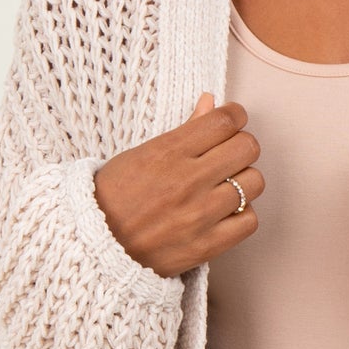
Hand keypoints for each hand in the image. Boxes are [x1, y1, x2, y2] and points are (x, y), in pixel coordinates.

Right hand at [93, 92, 264, 276]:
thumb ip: (184, 129)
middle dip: (241, 146)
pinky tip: (224, 213)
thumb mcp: (140, 154)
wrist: (93, 247)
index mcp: (168, 152)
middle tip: (228, 154)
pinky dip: (241, 215)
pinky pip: (249, 221)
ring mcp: (199, 215)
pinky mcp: (206, 246)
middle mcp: (188, 181)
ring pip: (254, 183)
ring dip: (244, 180)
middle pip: (247, 148)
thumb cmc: (112, 197)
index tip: (231, 121)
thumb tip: (211, 101)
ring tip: (225, 185)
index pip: (225, 121)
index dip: (235, 116)